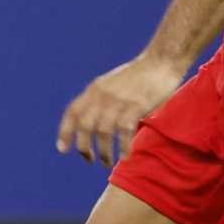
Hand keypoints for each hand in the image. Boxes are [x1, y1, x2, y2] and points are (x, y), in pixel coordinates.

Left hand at [57, 52, 182, 166]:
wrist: (161, 61)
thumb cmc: (138, 75)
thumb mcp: (111, 84)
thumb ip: (100, 99)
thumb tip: (93, 122)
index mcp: (94, 89)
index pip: (72, 112)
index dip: (65, 132)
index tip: (63, 149)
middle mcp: (102, 95)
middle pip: (85, 126)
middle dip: (84, 147)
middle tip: (89, 159)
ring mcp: (119, 101)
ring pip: (103, 133)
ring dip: (104, 152)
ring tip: (107, 162)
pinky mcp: (137, 105)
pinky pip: (124, 131)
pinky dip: (123, 147)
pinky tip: (125, 156)